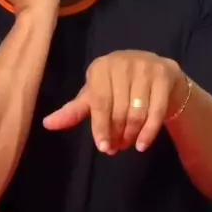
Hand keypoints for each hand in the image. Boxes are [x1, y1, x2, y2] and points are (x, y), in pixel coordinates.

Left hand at [43, 51, 187, 153]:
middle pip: (119, 109)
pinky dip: (148, 132)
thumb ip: (74, 111)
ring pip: (137, 111)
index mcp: (101, 67)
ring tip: (127, 145)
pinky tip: (142, 145)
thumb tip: (47, 124)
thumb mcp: (95, 97)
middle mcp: (123, 63)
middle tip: (115, 148)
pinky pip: (156, 111)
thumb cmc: (119, 88)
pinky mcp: (164, 75)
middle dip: (116, 133)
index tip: (102, 147)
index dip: (100, 127)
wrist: (158, 75)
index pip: (99, 102)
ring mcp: (146, 67)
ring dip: (131, 134)